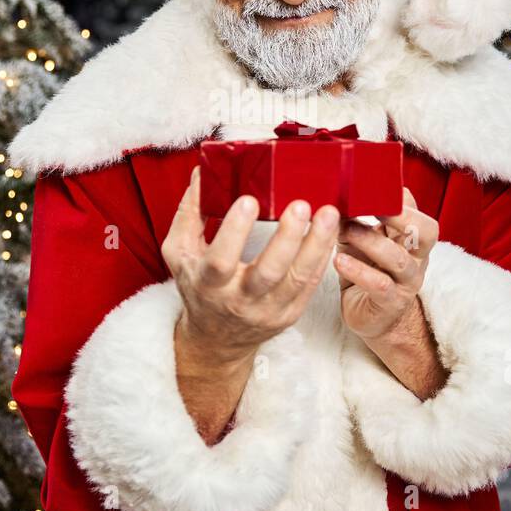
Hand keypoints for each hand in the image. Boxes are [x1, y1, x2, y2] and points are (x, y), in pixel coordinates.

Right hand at [161, 165, 341, 365]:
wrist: (216, 338)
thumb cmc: (198, 286)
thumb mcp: (180, 252)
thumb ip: (189, 213)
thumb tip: (202, 173)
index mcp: (208, 283)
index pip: (221, 261)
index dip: (235, 232)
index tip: (249, 200)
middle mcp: (238, 300)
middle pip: (267, 273)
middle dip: (287, 239)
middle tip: (301, 205)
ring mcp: (267, 310)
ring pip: (297, 280)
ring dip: (316, 245)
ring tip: (329, 214)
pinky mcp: (289, 314)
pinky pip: (309, 286)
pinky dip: (321, 258)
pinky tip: (329, 234)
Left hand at [334, 186, 438, 340]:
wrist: (372, 317)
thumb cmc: (367, 272)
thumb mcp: (364, 241)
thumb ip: (357, 220)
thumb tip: (337, 193)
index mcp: (411, 239)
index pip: (418, 213)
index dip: (403, 200)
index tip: (376, 187)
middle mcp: (415, 258)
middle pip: (426, 232)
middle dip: (403, 217)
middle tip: (373, 207)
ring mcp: (406, 282)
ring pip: (400, 259)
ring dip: (372, 242)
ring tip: (347, 231)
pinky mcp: (391, 302)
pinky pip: (381, 285)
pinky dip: (359, 272)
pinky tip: (340, 261)